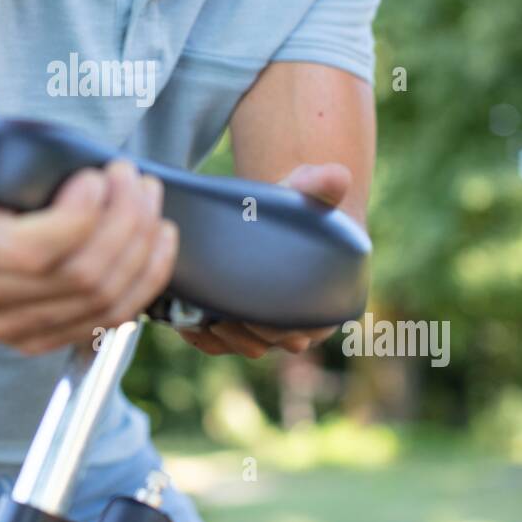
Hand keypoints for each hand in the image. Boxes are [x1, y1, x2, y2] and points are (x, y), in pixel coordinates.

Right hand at [0, 76, 179, 355]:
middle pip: (79, 275)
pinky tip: (157, 241)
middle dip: (125, 223)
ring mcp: (11, 327)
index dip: (82, 217)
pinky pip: (108, 319)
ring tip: (149, 202)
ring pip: (101, 299)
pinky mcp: (38, 340)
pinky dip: (145, 280)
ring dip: (141, 248)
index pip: (34, 249)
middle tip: (136, 180)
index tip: (100, 176)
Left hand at [176, 162, 352, 358]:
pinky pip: (219, 342)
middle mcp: (295, 323)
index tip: (259, 313)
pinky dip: (201, 337)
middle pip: (269, 342)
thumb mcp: (309, 191)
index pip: (304, 330)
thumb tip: (336, 175)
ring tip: (201, 319)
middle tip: (222, 317)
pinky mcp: (237, 325)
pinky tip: (184, 322)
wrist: (280, 213)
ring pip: (242, 346)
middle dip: (245, 334)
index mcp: (323, 304)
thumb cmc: (300, 206)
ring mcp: (264, 328)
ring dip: (220, 338)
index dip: (282, 329)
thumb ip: (322, 184)